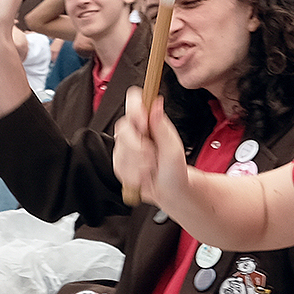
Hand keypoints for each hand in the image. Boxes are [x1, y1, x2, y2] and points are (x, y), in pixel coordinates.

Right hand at [111, 86, 188, 206]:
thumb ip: (162, 126)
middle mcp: (135, 131)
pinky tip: (143, 176)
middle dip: (139, 147)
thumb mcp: (173, 148)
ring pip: (121, 150)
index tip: (144, 124)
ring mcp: (124, 146)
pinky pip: (119, 166)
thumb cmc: (174, 170)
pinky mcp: (118, 162)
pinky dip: (133, 174)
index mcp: (149, 121)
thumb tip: (156, 103)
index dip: (135, 110)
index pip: (133, 101)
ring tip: (151, 168)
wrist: (168, 192)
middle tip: (153, 157)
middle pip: (123, 128)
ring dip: (139, 164)